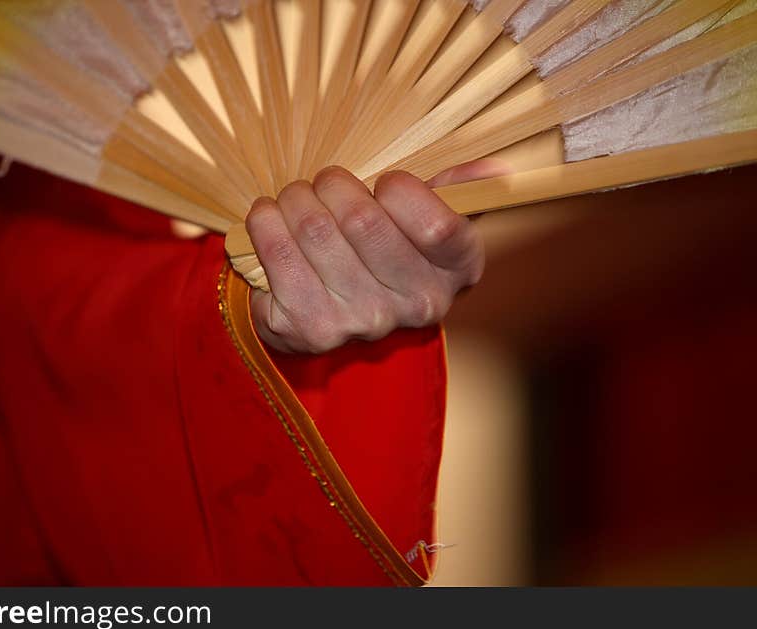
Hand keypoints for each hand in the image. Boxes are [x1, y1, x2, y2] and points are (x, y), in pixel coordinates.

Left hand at [245, 160, 510, 352]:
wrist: (338, 312)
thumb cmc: (385, 251)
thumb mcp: (429, 222)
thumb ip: (455, 191)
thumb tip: (492, 171)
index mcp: (457, 271)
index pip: (435, 226)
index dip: (399, 190)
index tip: (383, 184)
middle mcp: (415, 306)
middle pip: (361, 218)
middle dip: (332, 184)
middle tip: (324, 183)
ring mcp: (361, 322)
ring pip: (313, 228)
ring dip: (295, 198)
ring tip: (296, 198)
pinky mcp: (309, 328)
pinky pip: (276, 252)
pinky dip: (265, 222)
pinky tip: (270, 219)